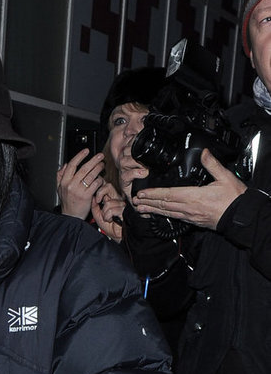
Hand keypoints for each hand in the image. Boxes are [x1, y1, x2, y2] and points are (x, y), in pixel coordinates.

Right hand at [56, 148, 105, 218]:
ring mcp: (79, 191)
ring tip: (102, 165)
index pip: (72, 165)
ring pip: (91, 175)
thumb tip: (65, 165)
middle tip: (100, 156)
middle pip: (84, 168)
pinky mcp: (86, 196)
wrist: (71, 217)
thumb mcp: (60, 188)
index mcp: (64, 182)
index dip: (80, 156)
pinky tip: (101, 178)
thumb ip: (60, 176)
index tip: (86, 151)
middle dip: (94, 160)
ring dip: (98, 168)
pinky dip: (99, 180)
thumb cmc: (67, 203)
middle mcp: (71, 185)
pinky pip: (95, 184)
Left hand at [90, 182, 125, 241]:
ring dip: (104, 213)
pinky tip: (111, 220)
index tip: (96, 198)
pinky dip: (108, 217)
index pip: (106, 186)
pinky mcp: (125, 211)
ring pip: (108, 202)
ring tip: (108, 218)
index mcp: (112, 199)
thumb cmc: (109, 227)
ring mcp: (122, 204)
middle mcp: (118, 200)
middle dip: (100, 193)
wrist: (116, 236)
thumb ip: (94, 206)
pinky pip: (112, 210)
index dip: (99, 189)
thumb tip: (92, 197)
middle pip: (109, 187)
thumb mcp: (98, 215)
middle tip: (98, 201)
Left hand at [131, 150, 246, 230]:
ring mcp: (190, 216)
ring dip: (153, 210)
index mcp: (193, 196)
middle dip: (147, 202)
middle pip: (163, 205)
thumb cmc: (234, 199)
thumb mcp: (225, 177)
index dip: (153, 194)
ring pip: (167, 213)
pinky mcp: (193, 221)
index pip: (168, 195)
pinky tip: (159, 214)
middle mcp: (188, 208)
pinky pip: (175, 217)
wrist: (240, 217)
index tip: (141, 193)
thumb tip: (204, 152)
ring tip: (140, 208)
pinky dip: (164, 215)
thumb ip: (212, 164)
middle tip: (134, 201)